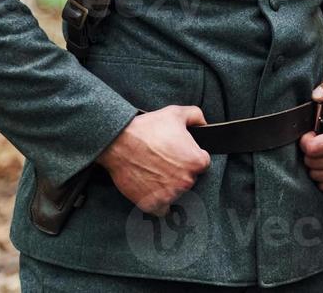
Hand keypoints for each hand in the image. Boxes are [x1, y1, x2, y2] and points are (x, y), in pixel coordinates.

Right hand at [96, 105, 210, 215]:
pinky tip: (153, 190)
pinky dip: (159, 203)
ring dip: (169, 186)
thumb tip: (204, 125)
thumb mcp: (176, 113)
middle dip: (180, 171)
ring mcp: (170, 195)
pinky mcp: (153, 204)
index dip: (190, 156)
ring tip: (155, 172)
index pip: (202, 163)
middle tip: (164, 161)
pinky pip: (162, 210)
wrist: (118, 142)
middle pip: (189, 179)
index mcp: (197, 161)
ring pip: (176, 193)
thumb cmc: (148, 128)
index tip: (179, 153)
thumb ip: (197, 116)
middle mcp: (186, 181)